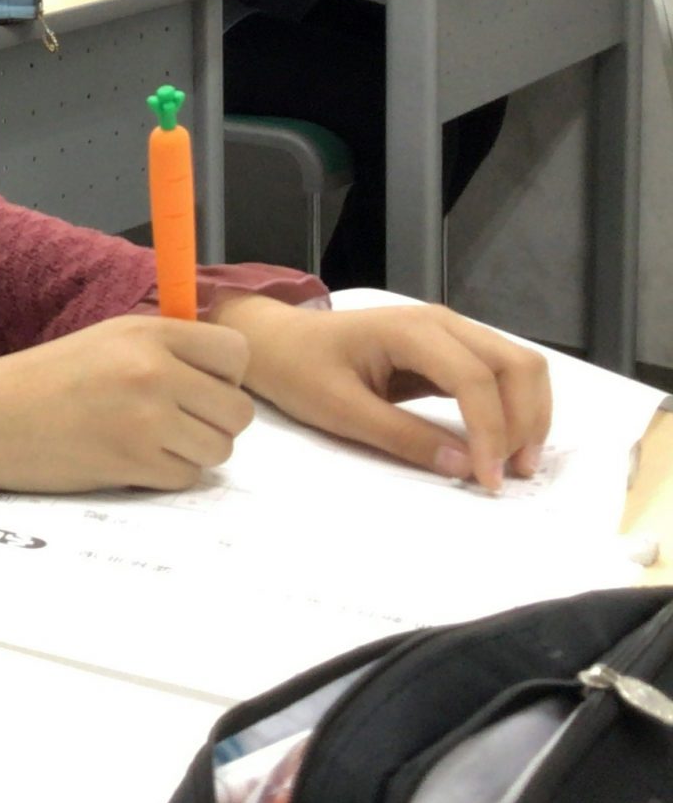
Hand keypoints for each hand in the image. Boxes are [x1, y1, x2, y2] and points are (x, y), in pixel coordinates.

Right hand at [0, 315, 255, 494]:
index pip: (236, 354)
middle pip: (236, 410)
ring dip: (192, 453)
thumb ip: (164, 348)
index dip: (226, 377)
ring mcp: (146, 420)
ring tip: (149, 442)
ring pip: (218, 449)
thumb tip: (222, 374)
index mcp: (149, 333)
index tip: (201, 387)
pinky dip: (164, 475)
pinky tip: (128, 460)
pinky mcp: (133, 462)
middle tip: (176, 423)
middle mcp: (154, 372)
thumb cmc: (40, 380)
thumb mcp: (105, 339)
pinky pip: (185, 477)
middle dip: (214, 423)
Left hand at [211, 295, 550, 490]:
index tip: (487, 478)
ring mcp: (450, 335)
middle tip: (511, 474)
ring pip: (517, 367)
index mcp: (411, 330)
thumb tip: (463, 465)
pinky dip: (510, 409)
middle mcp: (442, 324)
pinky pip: (498, 376)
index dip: (490, 430)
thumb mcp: (341, 410)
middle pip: (516, 365)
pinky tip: (502, 445)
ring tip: (515, 465)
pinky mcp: (448, 353)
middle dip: (524, 421)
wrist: (277, 343)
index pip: (475, 378)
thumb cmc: (299, 369)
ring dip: (527, 415)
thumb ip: (402, 437)